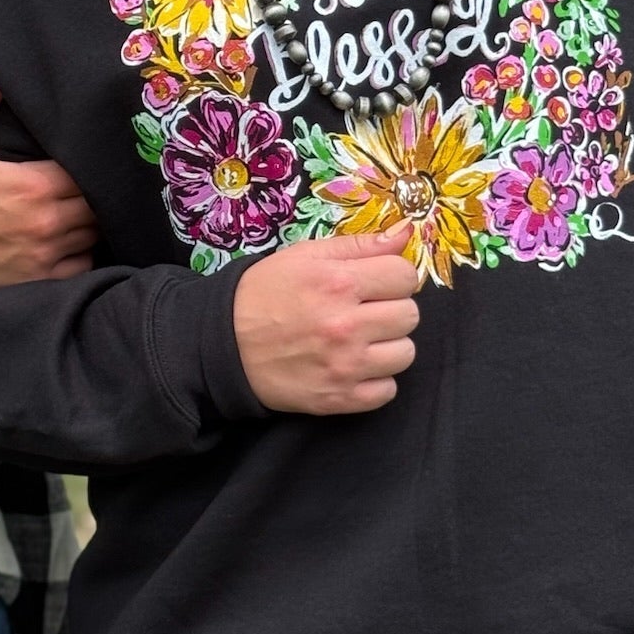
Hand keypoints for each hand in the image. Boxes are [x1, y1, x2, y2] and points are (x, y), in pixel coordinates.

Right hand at [0, 73, 96, 290]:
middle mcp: (46, 219)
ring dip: (89, 223)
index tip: (85, 162)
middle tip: (84, 188)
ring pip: (92, 235)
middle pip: (96, 205)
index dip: (90, 166)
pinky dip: (81, 254)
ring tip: (79, 212)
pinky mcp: (37, 277)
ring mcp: (44, 253)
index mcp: (34, 184)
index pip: (86, 173)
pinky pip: (81, 265)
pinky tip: (70, 243)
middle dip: (94, 195)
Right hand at [234, 225, 419, 414]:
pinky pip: (388, 391)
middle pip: (410, 315)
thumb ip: (358, 245)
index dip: (392, 277)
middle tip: (365, 312)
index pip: (405, 276)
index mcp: (339, 283)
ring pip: (405, 354)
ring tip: (361, 341)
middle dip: (391, 309)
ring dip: (388, 346)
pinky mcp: (340, 399)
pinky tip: (353, 367)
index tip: (375, 284)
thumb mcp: (305, 256)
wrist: (223, 345)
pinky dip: (376, 381)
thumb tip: (405, 234)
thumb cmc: (264, 294)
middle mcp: (346, 325)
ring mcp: (345, 366)